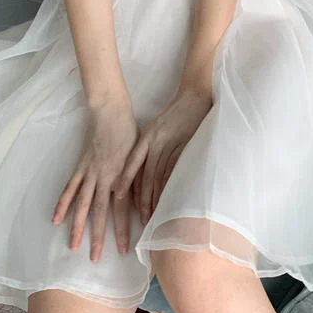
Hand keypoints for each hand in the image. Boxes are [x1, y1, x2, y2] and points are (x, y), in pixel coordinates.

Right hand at [52, 97, 138, 262]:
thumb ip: (134, 178)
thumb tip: (136, 202)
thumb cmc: (130, 132)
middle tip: (94, 259)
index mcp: (120, 175)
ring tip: (72, 246)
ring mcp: (89, 172)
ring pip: (81, 204)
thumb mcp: (139, 155)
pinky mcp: (80, 166)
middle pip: (98, 212)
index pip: (121, 209)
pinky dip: (62, 204)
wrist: (111, 111)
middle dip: (97, 237)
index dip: (123, 230)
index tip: (124, 249)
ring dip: (76, 226)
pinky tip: (55, 219)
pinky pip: (69, 188)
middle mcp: (103, 177)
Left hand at [115, 86, 212, 225]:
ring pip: (158, 176)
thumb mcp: (159, 128)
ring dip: (155, 197)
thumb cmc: (177, 113)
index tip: (118, 197)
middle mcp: (154, 141)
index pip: (133, 163)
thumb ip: (152, 146)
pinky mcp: (184, 146)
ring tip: (153, 214)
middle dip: (142, 198)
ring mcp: (170, 144)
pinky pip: (174, 171)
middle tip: (141, 217)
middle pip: (145, 175)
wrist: (195, 96)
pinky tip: (168, 199)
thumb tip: (148, 170)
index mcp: (146, 136)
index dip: (126, 181)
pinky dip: (170, 186)